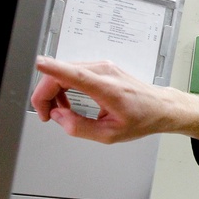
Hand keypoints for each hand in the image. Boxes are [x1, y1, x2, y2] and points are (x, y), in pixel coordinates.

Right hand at [31, 56, 198, 146]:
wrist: (161, 107)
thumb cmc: (143, 118)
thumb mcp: (109, 134)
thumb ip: (79, 127)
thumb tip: (58, 116)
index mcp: (107, 88)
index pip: (74, 73)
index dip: (52, 69)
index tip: (37, 64)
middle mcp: (104, 71)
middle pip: (60, 73)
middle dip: (45, 95)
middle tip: (47, 115)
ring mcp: (103, 66)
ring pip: (64, 72)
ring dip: (54, 92)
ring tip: (61, 112)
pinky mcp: (101, 67)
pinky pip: (73, 72)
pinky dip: (64, 87)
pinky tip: (68, 102)